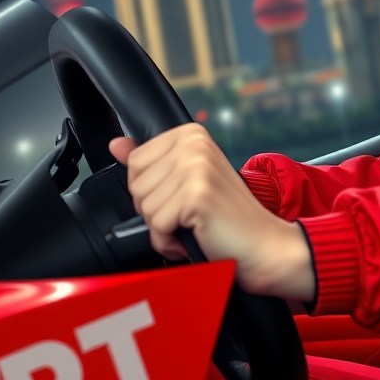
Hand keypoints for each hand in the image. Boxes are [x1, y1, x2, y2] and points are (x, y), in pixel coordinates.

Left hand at [109, 123, 315, 302]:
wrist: (263, 245)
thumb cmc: (226, 217)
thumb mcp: (185, 181)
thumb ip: (150, 161)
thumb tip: (116, 144)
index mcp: (191, 135)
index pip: (135, 161)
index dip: (151, 190)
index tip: (180, 196)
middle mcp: (195, 144)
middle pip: (135, 184)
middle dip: (155, 209)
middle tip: (189, 213)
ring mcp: (196, 167)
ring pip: (143, 206)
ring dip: (163, 227)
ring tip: (193, 225)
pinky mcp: (197, 194)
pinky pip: (156, 225)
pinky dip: (169, 241)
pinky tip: (194, 235)